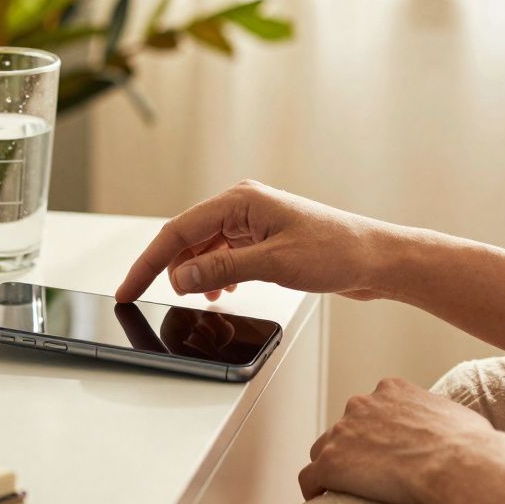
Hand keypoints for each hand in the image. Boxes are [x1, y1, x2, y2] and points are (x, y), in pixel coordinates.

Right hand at [115, 179, 406, 302]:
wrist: (376, 258)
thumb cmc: (337, 252)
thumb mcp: (274, 265)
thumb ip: (223, 269)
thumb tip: (181, 276)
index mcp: (241, 200)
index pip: (178, 230)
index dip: (148, 263)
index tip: (128, 289)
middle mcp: (242, 206)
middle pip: (186, 239)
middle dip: (171, 271)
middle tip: (156, 302)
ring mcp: (252, 223)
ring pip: (204, 250)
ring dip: (197, 276)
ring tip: (201, 302)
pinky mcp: (262, 240)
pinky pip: (223, 257)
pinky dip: (215, 276)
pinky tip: (220, 294)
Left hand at [299, 378, 504, 503]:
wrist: (461, 465)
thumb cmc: (471, 446)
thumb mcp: (455, 415)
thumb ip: (438, 415)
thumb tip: (450, 429)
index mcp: (391, 390)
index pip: (370, 408)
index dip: (374, 432)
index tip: (384, 451)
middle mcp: (362, 404)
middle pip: (344, 427)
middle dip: (354, 448)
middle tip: (370, 476)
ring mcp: (343, 432)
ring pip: (322, 450)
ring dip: (332, 468)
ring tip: (345, 493)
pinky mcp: (332, 462)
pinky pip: (309, 477)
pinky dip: (314, 490)